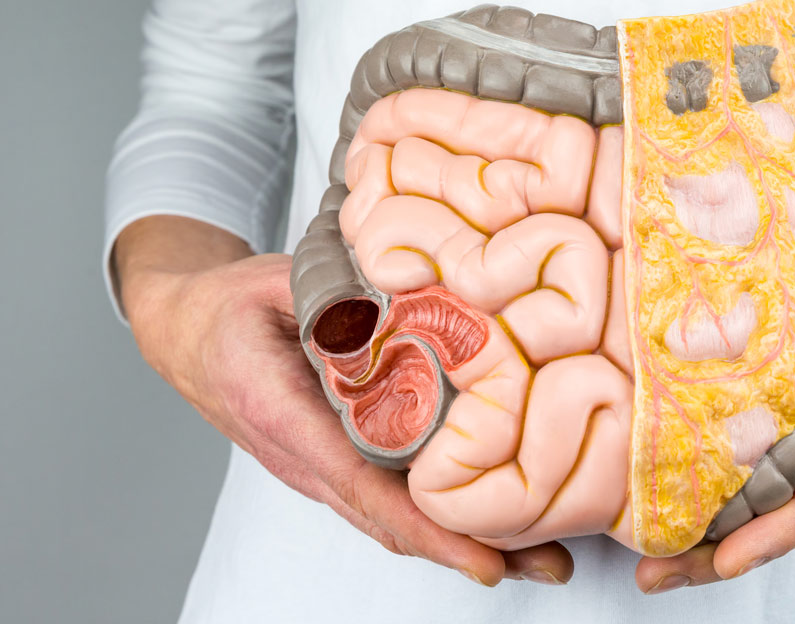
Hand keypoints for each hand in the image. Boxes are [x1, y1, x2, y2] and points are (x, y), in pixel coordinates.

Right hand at [117, 216, 572, 586]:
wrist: (188, 333)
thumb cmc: (230, 309)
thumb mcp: (275, 285)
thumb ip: (337, 296)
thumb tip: (413, 295)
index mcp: (285, 416)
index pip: (364, 485)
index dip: (429, 527)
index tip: (486, 559)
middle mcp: (305, 460)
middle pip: (392, 522)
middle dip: (471, 549)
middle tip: (551, 565)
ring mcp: (320, 470)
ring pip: (395, 519)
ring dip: (466, 539)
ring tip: (543, 554)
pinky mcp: (335, 464)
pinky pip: (390, 499)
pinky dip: (443, 516)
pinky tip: (493, 517)